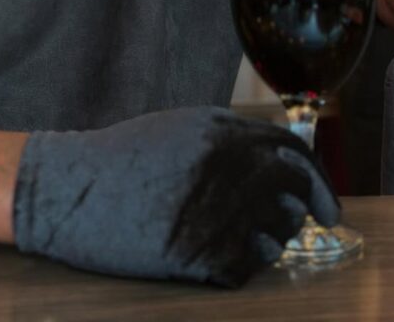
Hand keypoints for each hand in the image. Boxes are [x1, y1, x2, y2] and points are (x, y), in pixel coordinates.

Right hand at [13, 106, 338, 287]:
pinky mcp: (194, 255)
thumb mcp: (178, 128)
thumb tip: (282, 161)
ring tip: (246, 233)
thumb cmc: (122, 157)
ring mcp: (210, 212)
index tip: (326, 203)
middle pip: (292, 192)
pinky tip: (218, 254)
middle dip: (306, 209)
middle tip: (306, 222)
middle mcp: (221, 168)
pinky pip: (245, 266)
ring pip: (276, 233)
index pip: (290, 153)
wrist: (66, 190)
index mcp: (217, 132)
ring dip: (272, 237)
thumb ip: (230, 137)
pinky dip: (242, 263)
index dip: (316, 179)